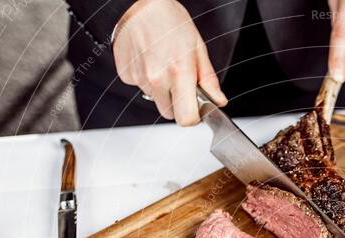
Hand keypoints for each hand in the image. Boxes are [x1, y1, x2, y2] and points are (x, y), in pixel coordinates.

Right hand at [112, 0, 226, 125]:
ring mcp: (139, 78)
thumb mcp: (198, 48)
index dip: (193, 116)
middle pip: (169, 114)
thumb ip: (208, 80)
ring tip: (163, 63)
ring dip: (161, 89)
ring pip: (154, 99)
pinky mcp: (126, 75)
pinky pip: (139, 87)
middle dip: (177, 104)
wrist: (141, 5)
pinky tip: (149, 59)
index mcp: (180, 73)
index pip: (186, 119)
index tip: (195, 107)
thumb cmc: (171, 21)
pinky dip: (145, 78)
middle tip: (179, 81)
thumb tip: (219, 100)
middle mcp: (157, 78)